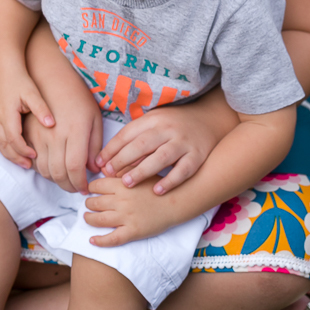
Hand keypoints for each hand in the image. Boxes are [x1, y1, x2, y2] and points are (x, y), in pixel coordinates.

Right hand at [0, 69, 54, 168]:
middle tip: (30, 165)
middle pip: (4, 146)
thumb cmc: (19, 79)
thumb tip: (51, 124)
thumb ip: (41, 109)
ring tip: (24, 161)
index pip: (13, 140)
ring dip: (10, 154)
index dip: (23, 151)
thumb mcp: (32, 92)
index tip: (35, 156)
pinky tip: (15, 148)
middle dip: (16, 158)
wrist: (3, 67)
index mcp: (7, 115)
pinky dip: (5, 147)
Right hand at [23, 96, 102, 193]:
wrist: (51, 78)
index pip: (75, 167)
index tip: (86, 187)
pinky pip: (33, 161)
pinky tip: (53, 167)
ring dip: (56, 180)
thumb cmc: (78, 96)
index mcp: (75, 130)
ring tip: (67, 178)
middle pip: (58, 173)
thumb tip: (94, 169)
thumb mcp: (94, 117)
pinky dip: (43, 170)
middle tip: (76, 187)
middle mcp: (55, 135)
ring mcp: (39, 135)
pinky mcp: (28, 134)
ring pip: (44, 170)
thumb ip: (96, 145)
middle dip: (69, 186)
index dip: (80, 183)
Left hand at [84, 176, 178, 245]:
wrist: (176, 200)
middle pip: (96, 202)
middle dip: (89, 203)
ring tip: (87, 217)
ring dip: (89, 219)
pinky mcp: (133, 232)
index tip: (91, 189)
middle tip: (89, 203)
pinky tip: (92, 240)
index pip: (98, 185)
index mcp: (123, 184)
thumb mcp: (141, 171)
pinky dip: (100, 241)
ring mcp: (126, 217)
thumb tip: (106, 169)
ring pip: (100, 219)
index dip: (92, 187)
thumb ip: (124, 170)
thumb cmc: (159, 184)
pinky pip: (112, 239)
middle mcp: (121, 201)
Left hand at [95, 98, 232, 193]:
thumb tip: (108, 158)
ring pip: (161, 157)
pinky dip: (170, 180)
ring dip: (143, 170)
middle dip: (123, 159)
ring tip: (127, 183)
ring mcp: (184, 142)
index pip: (129, 133)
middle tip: (110, 174)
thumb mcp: (154, 122)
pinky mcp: (197, 156)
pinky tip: (157, 190)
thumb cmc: (173, 124)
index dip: (112, 149)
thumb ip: (134, 137)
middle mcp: (168, 129)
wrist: (209, 119)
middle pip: (143, 144)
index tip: (100, 164)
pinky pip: (183, 170)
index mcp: (154, 119)